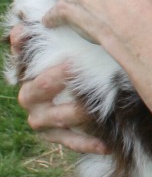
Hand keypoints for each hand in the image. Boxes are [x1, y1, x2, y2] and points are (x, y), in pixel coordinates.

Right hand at [9, 24, 107, 154]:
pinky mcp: (55, 136)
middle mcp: (29, 97)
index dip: (34, 53)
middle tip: (78, 70)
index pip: (23, 61)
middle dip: (57, 79)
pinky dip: (87, 143)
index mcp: (27, 73)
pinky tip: (105, 146)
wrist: (75, 93)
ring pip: (56, 118)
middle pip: (38, 88)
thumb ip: (39, 40)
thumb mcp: (57, 51)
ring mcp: (41, 119)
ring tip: (96, 109)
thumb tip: (20, 31)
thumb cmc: (70, 65)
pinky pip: (70, 141)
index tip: (65, 56)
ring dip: (77, 113)